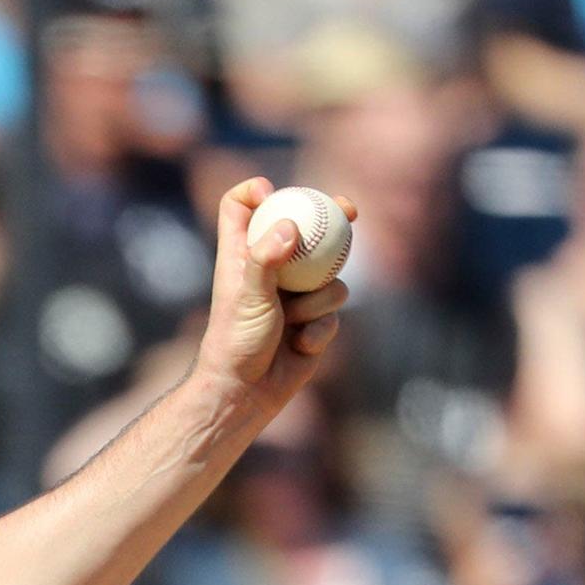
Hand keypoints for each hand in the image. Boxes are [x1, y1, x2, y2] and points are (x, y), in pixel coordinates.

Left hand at [189, 177, 350, 430]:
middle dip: (329, 218)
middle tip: (349, 209)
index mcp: (243, 256)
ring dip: (318, 298)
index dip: (254, 191)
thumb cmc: (236, 343)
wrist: (246, 394)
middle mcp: (271, 270)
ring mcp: (295, 295)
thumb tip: (288, 225)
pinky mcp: (314, 322)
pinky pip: (334, 312)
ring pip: (329, 275)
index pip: (240, 208)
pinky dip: (320, 328)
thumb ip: (265, 259)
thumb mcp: (246, 296)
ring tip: (293, 320)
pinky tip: (300, 345)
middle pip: (302, 229)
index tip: (272, 189)